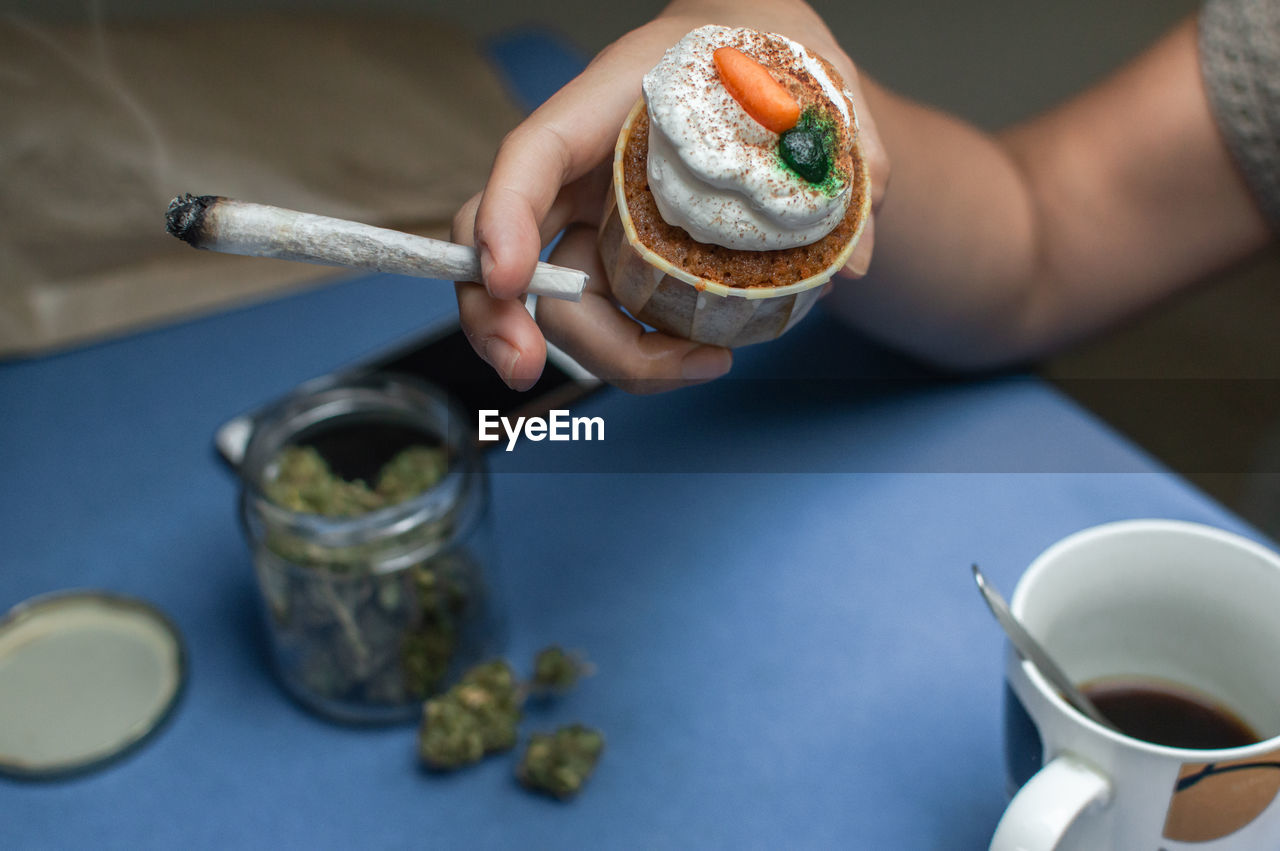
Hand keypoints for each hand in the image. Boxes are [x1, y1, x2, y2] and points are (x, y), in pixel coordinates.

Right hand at [452, 1, 888, 391]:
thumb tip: (853, 261)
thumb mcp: (820, 81)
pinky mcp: (626, 261)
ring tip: (701, 366)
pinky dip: (643, 355)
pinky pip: (614, 319)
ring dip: (610, 356)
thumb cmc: (769, 55)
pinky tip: (700, 356)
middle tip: (526, 372)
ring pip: (563, 302)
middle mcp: (587, 170)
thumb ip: (848, 155)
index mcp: (611, 105)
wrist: (760, 63)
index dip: (503, 216)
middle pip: (510, 247)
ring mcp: (600, 220)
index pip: (533, 154)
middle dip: (500, 317)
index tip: (508, 279)